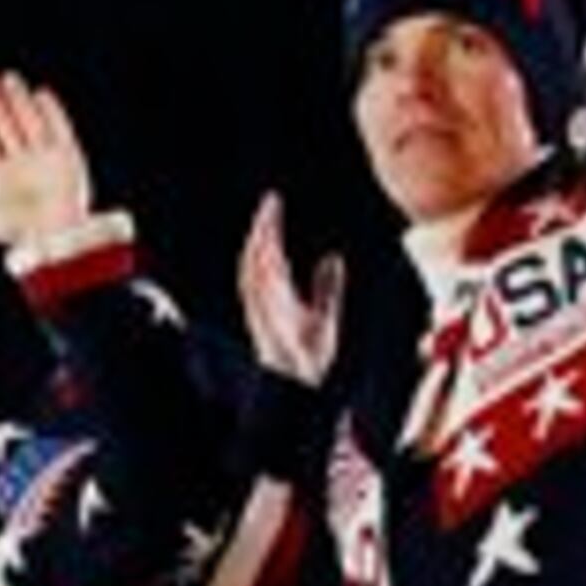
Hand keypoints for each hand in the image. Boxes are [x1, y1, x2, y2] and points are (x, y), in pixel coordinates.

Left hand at [0, 69, 95, 251]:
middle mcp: (21, 164)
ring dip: (18, 99)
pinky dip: (52, 111)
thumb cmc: (17, 233)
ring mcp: (44, 158)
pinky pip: (59, 127)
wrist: (56, 237)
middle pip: (3, 125)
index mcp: (0, 178)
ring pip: (28, 121)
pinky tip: (39, 93)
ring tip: (7, 77)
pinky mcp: (68, 156)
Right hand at [238, 194, 344, 385]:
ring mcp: (262, 310)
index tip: (274, 203)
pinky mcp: (263, 322)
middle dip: (263, 229)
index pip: (271, 253)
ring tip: (266, 221)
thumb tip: (332, 257)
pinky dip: (257, 272)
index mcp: (277, 294)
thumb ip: (326, 287)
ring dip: (258, 245)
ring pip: (253, 270)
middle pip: (259, 256)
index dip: (270, 228)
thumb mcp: (325, 313)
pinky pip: (256, 294)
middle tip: (270, 202)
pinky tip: (264, 254)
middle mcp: (266, 299)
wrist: (305, 383)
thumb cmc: (310, 354)